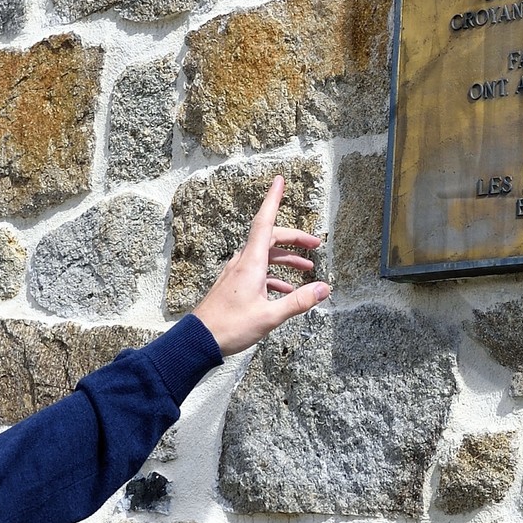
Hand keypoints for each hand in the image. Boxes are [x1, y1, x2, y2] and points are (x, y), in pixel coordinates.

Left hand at [191, 176, 330, 355]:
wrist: (198, 341)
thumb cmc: (231, 327)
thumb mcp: (270, 316)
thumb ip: (299, 301)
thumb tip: (324, 288)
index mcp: (251, 263)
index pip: (264, 222)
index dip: (273, 200)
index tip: (280, 180)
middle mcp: (243, 263)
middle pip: (270, 238)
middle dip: (294, 239)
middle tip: (314, 244)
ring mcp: (236, 273)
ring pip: (265, 256)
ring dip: (286, 259)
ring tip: (306, 270)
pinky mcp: (233, 285)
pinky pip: (257, 271)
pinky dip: (274, 275)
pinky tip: (285, 290)